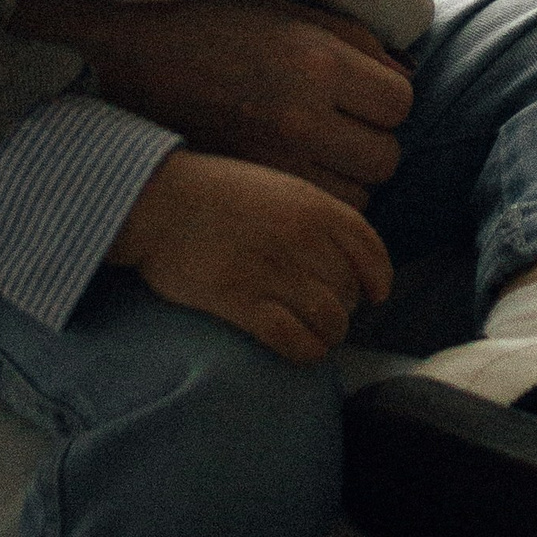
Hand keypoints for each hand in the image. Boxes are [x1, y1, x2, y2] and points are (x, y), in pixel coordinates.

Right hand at [7, 0, 414, 205]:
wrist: (132, 50)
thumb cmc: (218, 20)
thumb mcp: (292, 11)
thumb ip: (358, 39)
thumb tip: (406, 74)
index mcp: (317, 61)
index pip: (400, 102)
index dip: (387, 98)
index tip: (363, 92)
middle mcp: (300, 116)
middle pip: (384, 158)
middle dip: (372, 142)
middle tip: (343, 125)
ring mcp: (272, 161)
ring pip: (356, 197)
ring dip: (347, 178)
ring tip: (316, 151)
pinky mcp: (247, 188)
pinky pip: (313, 215)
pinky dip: (316, 203)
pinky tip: (295, 176)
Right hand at [111, 149, 392, 363]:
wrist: (157, 201)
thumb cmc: (213, 193)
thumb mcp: (275, 186)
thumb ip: (312, 214)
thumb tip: (342, 253)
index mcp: (312, 205)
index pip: (369, 249)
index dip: (379, 277)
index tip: (377, 294)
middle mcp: (300, 238)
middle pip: (349, 290)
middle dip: (345, 308)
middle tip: (325, 313)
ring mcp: (272, 270)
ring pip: (330, 320)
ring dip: (328, 334)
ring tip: (314, 334)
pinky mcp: (241, 301)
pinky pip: (294, 340)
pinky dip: (305, 351)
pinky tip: (299, 349)